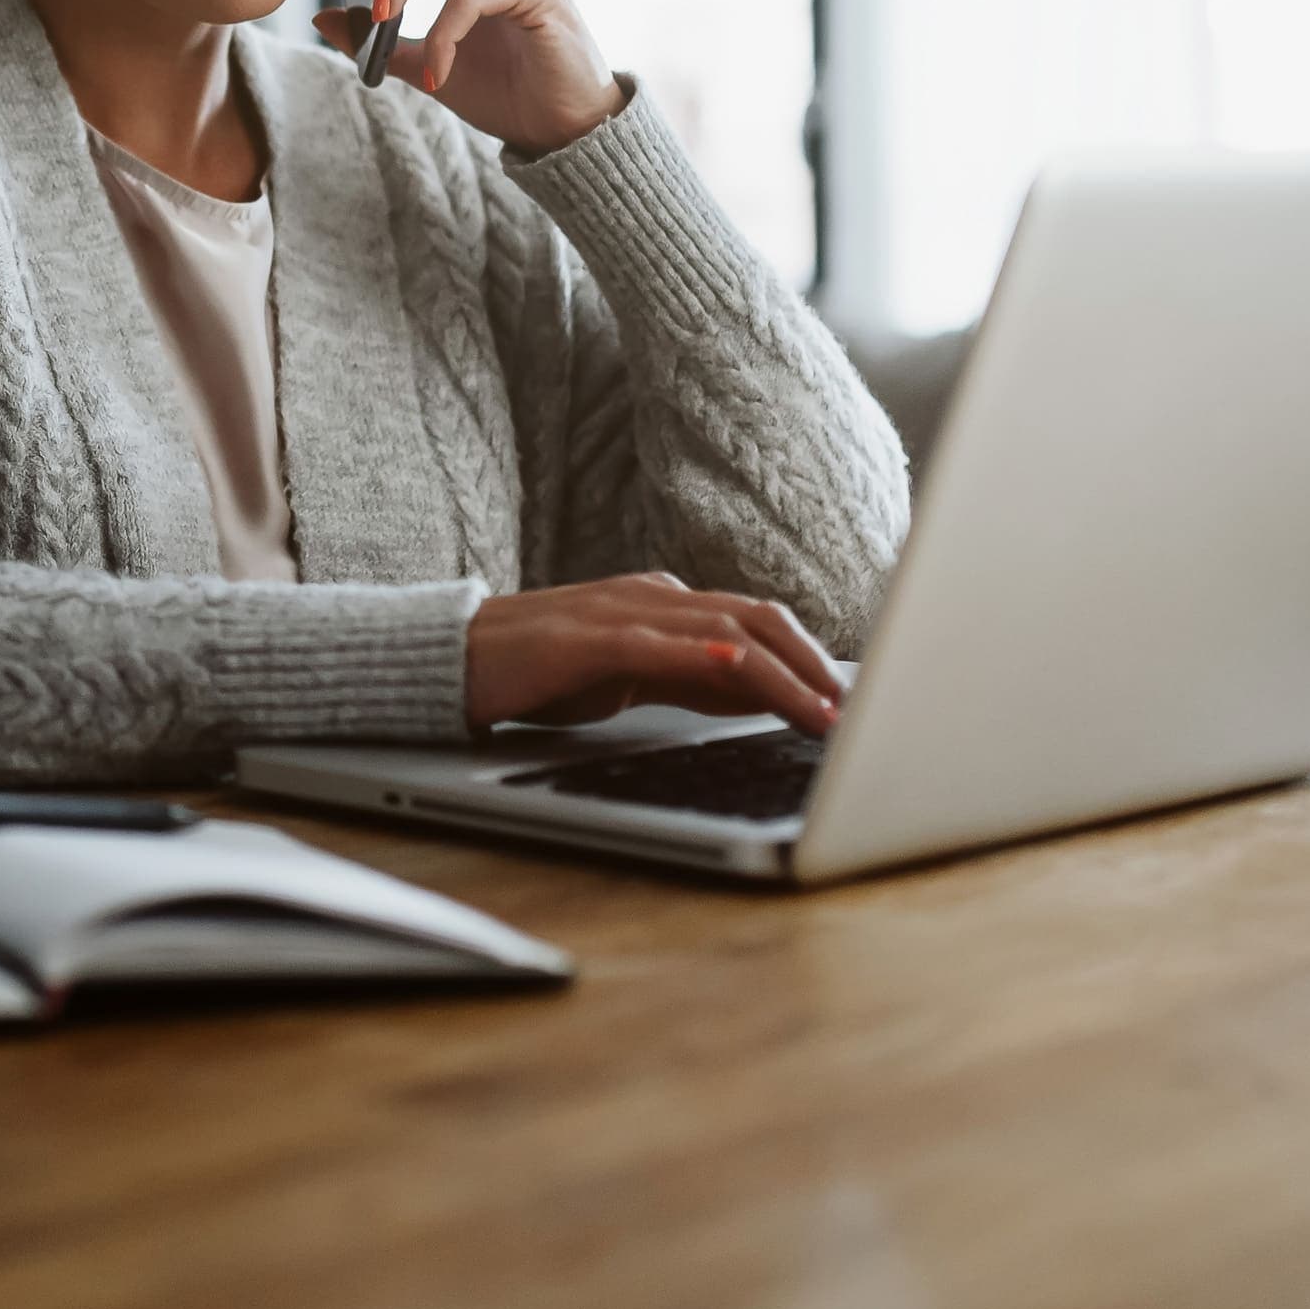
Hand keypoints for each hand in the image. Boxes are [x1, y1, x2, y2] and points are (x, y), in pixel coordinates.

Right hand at [463, 574, 846, 735]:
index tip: (851, 699)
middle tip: (855, 712)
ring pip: (722, 633)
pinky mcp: (587, 640)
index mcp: (665, 602)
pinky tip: (738, 672)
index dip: (811, 657)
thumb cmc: (538, 670)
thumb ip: (689, 678)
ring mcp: (621, 612)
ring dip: (781, 673)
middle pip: (756, 619)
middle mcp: (652, 596)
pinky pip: (658, 647)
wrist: (454, 659)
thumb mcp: (629, 676)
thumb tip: (760, 695)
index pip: (757, 621)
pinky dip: (705, 658)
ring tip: (822, 710)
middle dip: (814, 665)